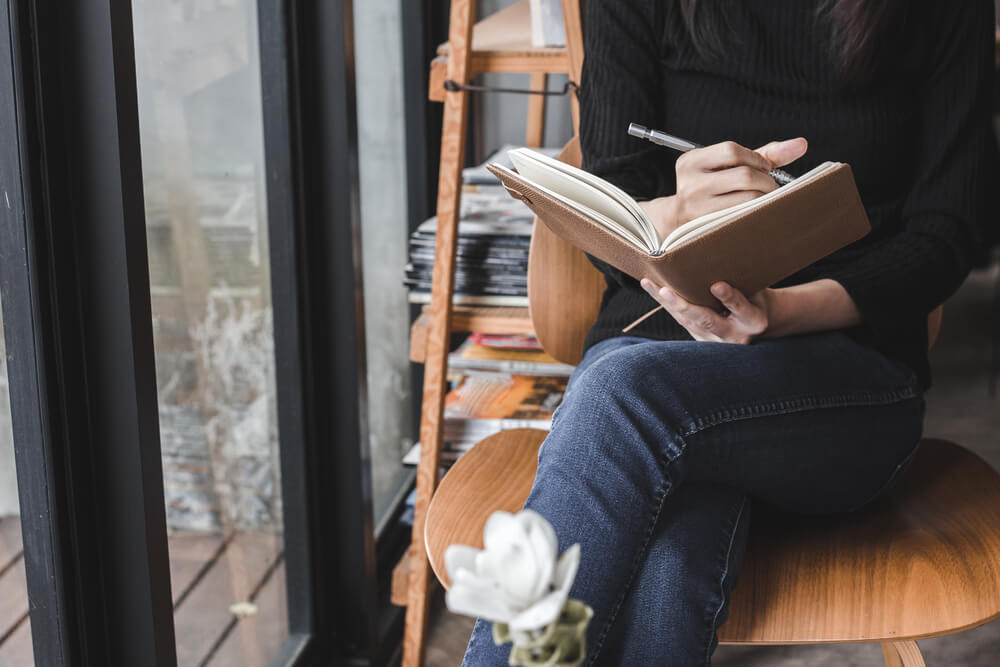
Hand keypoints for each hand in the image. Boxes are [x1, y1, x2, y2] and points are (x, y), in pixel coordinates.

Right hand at [638, 138, 807, 239]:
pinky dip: (757, 211)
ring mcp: (695, 206)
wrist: (679, 222)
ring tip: (763, 199)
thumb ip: (764, 154)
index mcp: (690, 161)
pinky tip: (756, 211)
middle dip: (765, 180)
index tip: (763, 167)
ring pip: (747, 197)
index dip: (755, 158)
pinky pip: (744, 215)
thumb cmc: (712, 189)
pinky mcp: (706, 226)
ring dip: (764, 197)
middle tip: (768, 186)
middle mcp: (689, 182)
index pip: (731, 150)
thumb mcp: (728, 167)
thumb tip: (802, 144)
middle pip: (743, 175)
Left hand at [640, 279, 770, 344]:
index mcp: (754, 322)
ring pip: (687, 320)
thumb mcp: (758, 290)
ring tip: (649, 283)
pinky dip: (665, 303)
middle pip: (707, 321)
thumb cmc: (755, 297)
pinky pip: (680, 319)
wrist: (753, 323)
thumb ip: (743, 280)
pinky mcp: (699, 338)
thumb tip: (723, 253)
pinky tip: (651, 287)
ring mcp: (714, 340)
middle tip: (666, 291)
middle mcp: (733, 335)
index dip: (730, 298)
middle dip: (685, 306)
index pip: (741, 309)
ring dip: (666, 302)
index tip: (717, 285)